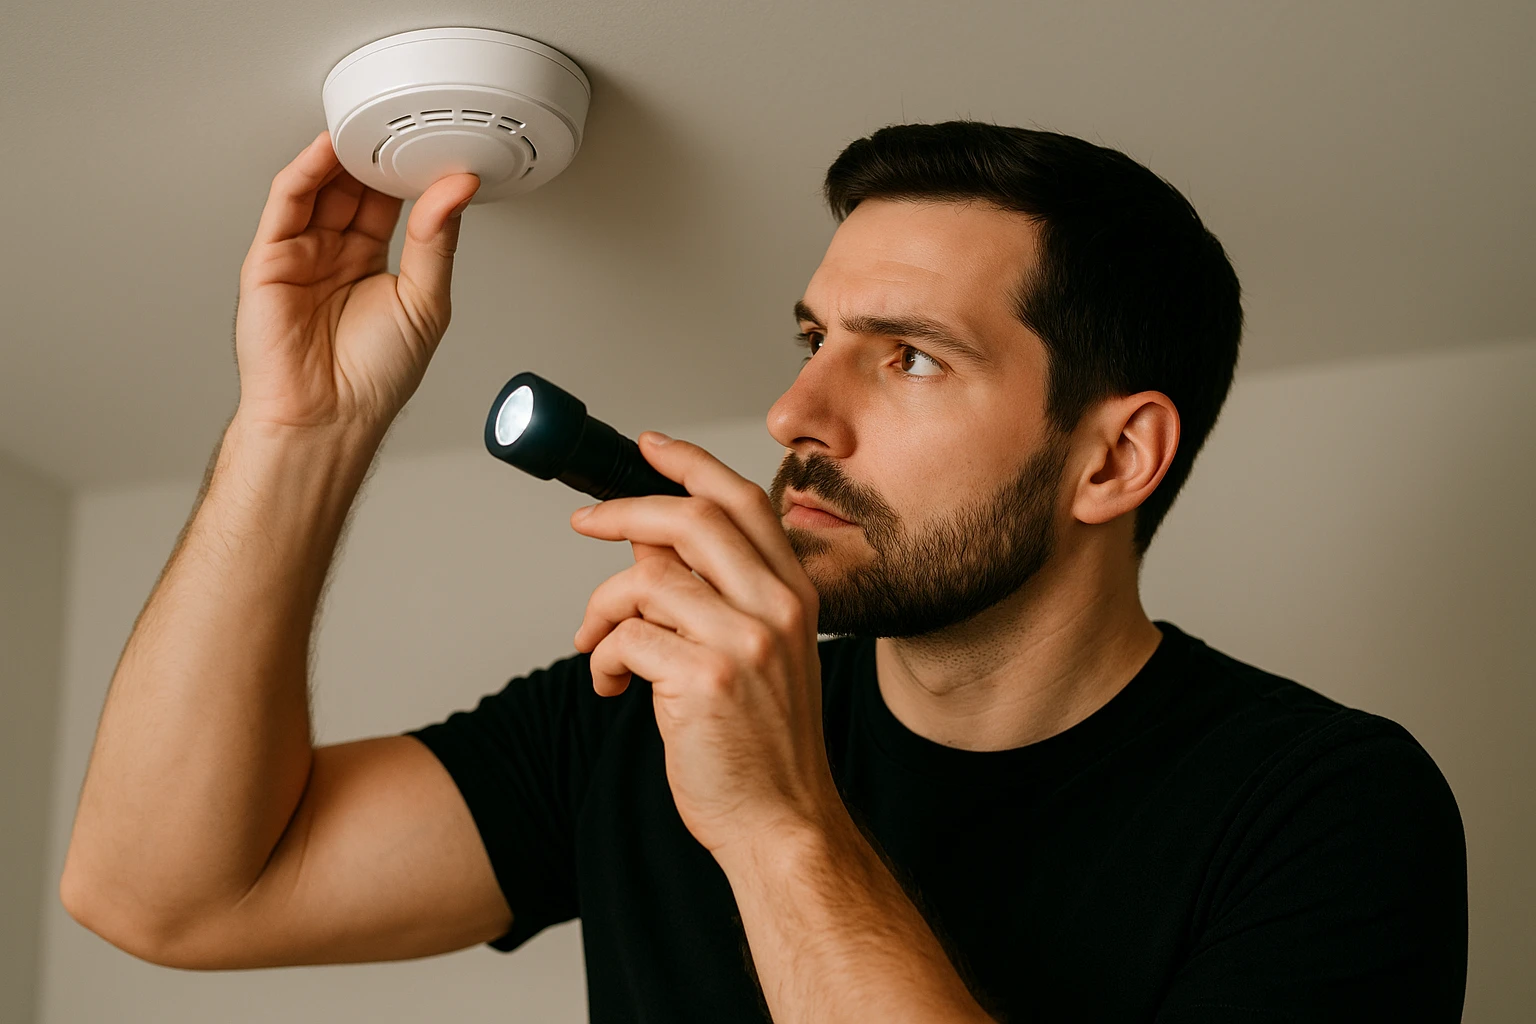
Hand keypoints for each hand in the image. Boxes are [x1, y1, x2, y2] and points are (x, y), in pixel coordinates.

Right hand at [233, 130, 479, 435]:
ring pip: (320, 189)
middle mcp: (336, 256)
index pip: (389, 205)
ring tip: (367, 128)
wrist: (327, 418)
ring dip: (341, 156)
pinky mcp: (269, 258)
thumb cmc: (372, 380)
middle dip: (374, 158)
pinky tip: (327, 150)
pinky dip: (305, 172)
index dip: (407, 176)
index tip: (433, 149)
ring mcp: (302, 254)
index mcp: (373, 266)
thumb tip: (458, 192)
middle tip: (400, 128)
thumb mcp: (426, 302)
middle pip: (353, 189)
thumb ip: (438, 241)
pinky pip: (286, 204)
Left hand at [570, 433, 843, 855]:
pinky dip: (601, 657)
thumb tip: (646, 534)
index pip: (742, 500)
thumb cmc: (762, 743)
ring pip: (645, 578)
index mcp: (793, 593)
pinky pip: (626, 637)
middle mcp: (778, 608)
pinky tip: (609, 686)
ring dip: (601, 608)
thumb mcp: (750, 650)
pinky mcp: (705, 679)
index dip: (688, 462)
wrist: (782, 822)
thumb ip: (706, 588)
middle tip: (583, 522)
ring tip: (594, 644)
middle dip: (623, 509)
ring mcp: (746, 642)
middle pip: (691, 518)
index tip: (647, 446)